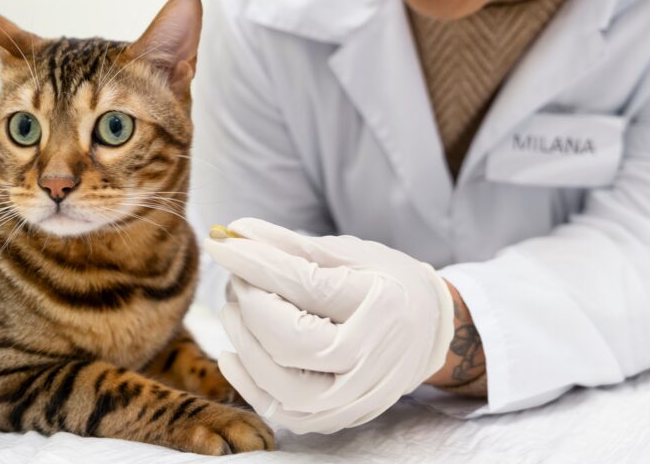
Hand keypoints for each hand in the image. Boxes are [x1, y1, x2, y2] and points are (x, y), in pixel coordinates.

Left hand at [203, 218, 454, 433]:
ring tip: (234, 309)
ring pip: (284, 386)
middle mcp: (375, 357)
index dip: (255, 263)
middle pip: (292, 342)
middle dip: (251, 305)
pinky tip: (232, 352)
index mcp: (383, 304)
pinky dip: (250, 384)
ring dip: (245, 344)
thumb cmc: (385, 281)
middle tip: (237, 278)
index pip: (305, 286)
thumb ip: (290, 246)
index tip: (221, 243)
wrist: (428, 331)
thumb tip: (234, 232)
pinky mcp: (343, 416)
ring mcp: (360, 394)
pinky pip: (285, 411)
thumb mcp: (348, 253)